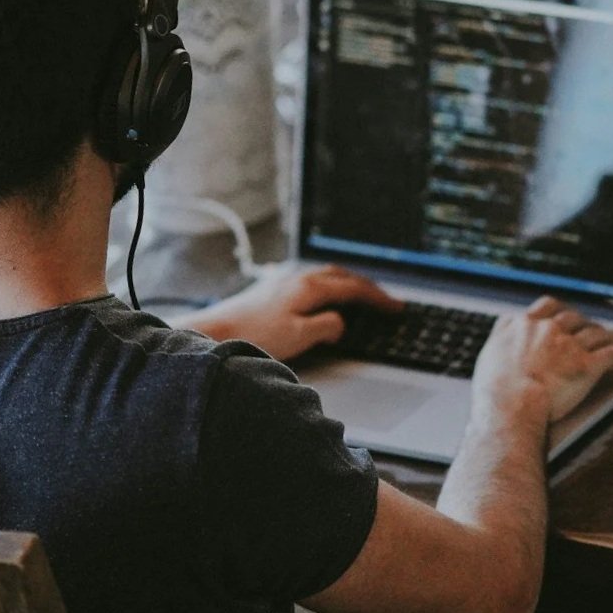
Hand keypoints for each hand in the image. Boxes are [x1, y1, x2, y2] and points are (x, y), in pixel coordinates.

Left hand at [189, 264, 401, 363]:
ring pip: (326, 275)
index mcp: (310, 288)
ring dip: (347, 283)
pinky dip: (328, 285)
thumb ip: (326, 327)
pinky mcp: (272, 288)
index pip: (354, 289)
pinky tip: (322, 293)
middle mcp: (298, 278)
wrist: (216, 331)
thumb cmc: (254, 335)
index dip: (378, 298)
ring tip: (360, 295)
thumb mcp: (299, 337)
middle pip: (342, 276)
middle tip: (384, 300)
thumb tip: (341, 323)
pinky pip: (310, 280)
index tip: (395, 307)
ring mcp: (284, 280)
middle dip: (367, 287)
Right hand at [472, 296, 612, 423]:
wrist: (510, 405)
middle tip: (595, 330)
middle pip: (574, 318)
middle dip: (587, 323)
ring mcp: (568, 345)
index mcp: (521, 324)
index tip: (564, 315)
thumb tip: (503, 336)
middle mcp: (546, 329)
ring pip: (598, 333)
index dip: (559, 311)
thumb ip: (500, 340)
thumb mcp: (488, 355)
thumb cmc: (494, 391)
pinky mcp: (587, 364)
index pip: (546, 307)